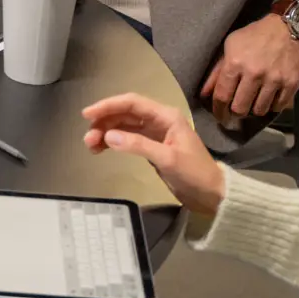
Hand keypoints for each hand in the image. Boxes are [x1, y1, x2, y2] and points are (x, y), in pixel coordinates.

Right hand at [82, 91, 225, 214]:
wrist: (211, 194)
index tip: (88, 115)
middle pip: (125, 113)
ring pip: (123, 126)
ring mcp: (154, 133)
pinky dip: (113, 142)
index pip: (132, 103)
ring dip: (106, 133)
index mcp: (166, 116)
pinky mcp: (151, 147)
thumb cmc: (195, 173)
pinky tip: (101, 149)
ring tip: (90, 146)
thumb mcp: (168, 159)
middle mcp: (159, 120)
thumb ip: (138, 145)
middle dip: (104, 122)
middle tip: (87, 139)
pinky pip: (127, 139)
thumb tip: (109, 136)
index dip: (108, 106)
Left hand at [201, 15, 298, 125]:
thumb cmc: (258, 35)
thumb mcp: (232, 45)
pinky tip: (270, 97)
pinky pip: (278, 107)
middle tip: (238, 109)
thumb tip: (204, 93)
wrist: (293, 26)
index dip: (218, 111)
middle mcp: (254, 73)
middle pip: (240, 108)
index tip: (220, 116)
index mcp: (235, 62)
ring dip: (255, 109)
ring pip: (259, 110)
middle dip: (236, 112)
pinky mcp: (291, 83)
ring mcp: (274, 79)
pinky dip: (272, 105)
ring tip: (255, 101)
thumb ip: (217, 70)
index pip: (222, 96)